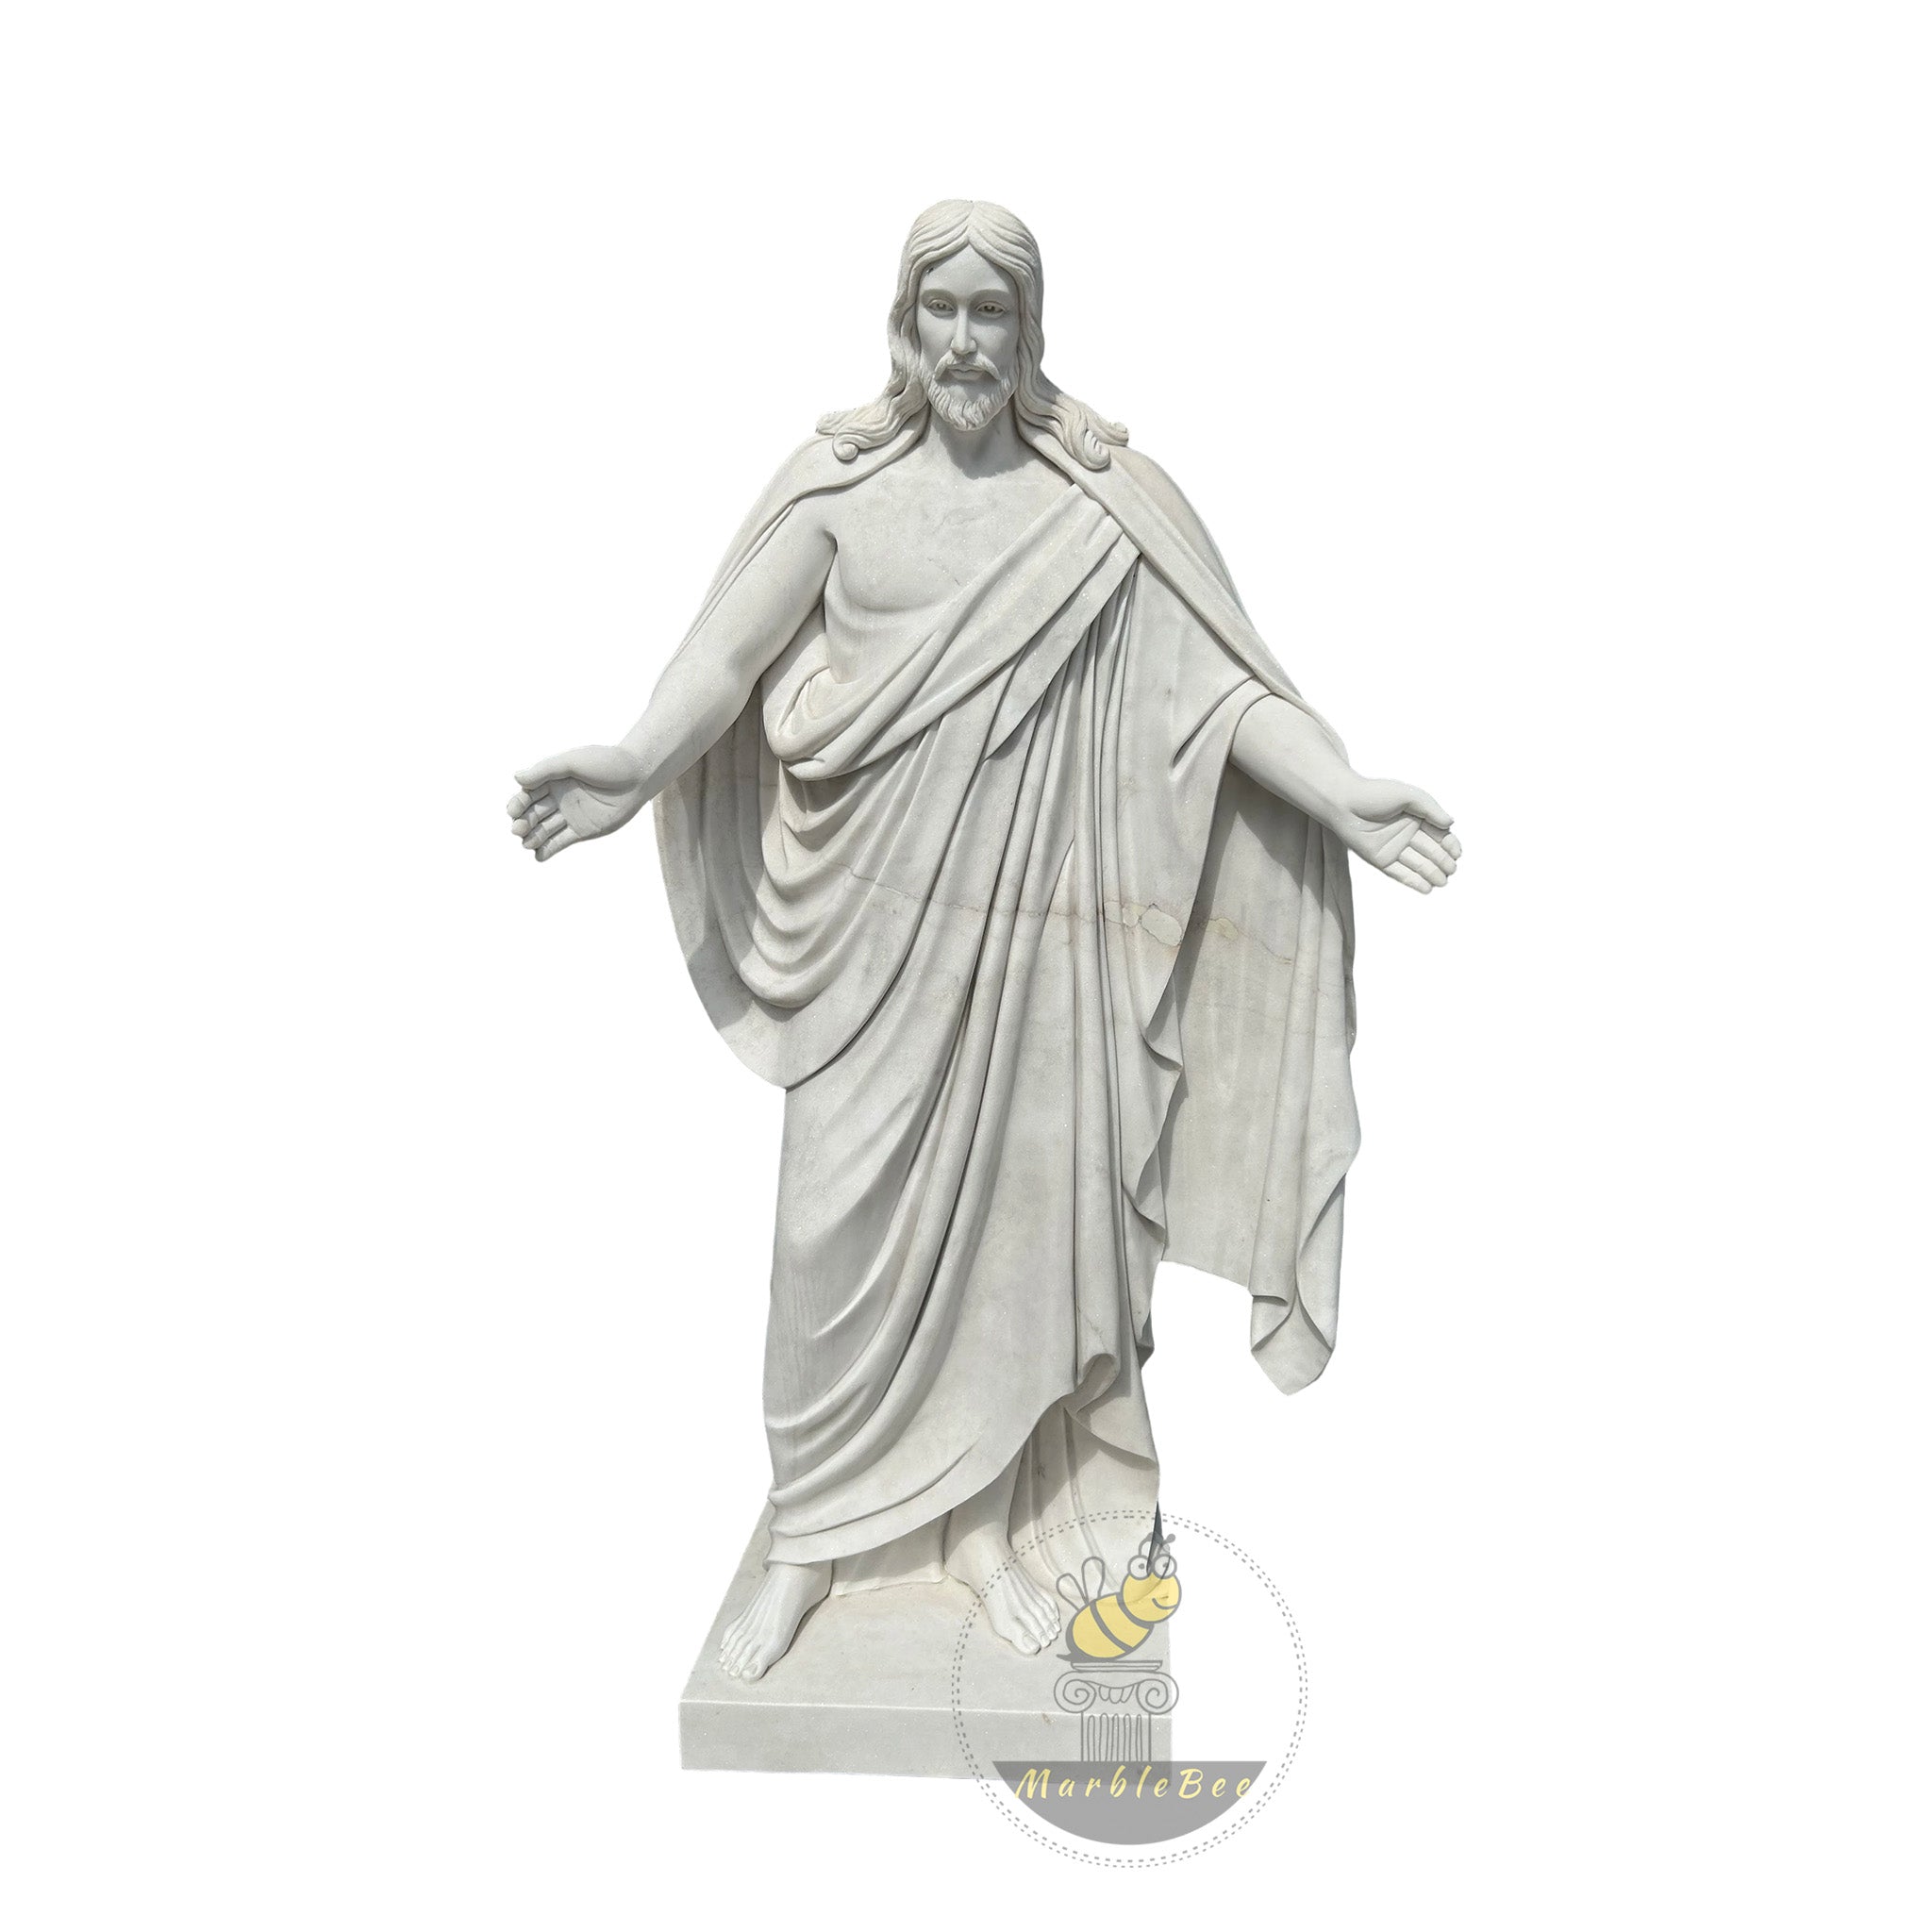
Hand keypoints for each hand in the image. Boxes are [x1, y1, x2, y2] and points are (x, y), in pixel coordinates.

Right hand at [506, 745, 648, 861]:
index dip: (518, 804)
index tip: (512, 811)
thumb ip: (545, 770)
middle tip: (518, 829)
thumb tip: (517, 778)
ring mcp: (569, 815)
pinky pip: (560, 842)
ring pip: (544, 830)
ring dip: (533, 838)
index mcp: (552, 780)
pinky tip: (538, 856)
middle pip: (533, 813)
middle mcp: (558, 798)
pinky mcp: (582, 831)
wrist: (637, 776)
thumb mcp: (572, 761)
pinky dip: (548, 850)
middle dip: (523, 822)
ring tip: (526, 844)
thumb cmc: (605, 762)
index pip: (528, 794)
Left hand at [1336, 776, 1462, 894]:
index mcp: (1417, 817)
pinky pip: (1400, 873)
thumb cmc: (1375, 793)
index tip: (1457, 853)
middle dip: (1443, 862)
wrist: (1343, 803)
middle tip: (1451, 870)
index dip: (1450, 845)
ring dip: (1432, 874)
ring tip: (1443, 882)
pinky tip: (1427, 888)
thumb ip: (1430, 808)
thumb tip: (1451, 823)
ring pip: (1418, 864)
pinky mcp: (1380, 859)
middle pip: (1431, 851)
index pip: (1439, 834)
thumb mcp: (1408, 795)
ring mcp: (1394, 847)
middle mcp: (1408, 833)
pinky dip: (1413, 881)